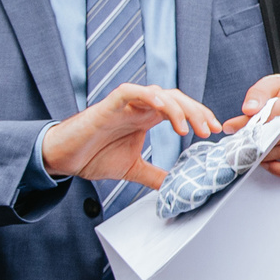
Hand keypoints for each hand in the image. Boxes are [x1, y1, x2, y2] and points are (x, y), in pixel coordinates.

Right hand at [41, 83, 221, 187]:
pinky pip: (133, 92)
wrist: (63, 158)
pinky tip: (164, 109)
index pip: (181, 110)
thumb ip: (155, 175)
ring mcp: (126, 103)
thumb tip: (174, 187)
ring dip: (179, 108)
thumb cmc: (93, 156)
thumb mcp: (134, 169)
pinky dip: (151, 96)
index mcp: (147, 117)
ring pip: (160, 93)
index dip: (200, 117)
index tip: (216, 131)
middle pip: (177, 99)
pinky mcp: (110, 104)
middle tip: (211, 129)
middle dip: (197, 112)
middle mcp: (140, 107)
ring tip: (189, 127)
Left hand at [231, 75, 279, 179]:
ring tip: (250, 152)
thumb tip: (247, 110)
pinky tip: (268, 164)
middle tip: (239, 145)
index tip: (234, 129)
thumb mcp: (274, 85)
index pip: (274, 114)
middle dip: (256, 141)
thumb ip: (258, 94)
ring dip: (265, 156)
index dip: (252, 123)